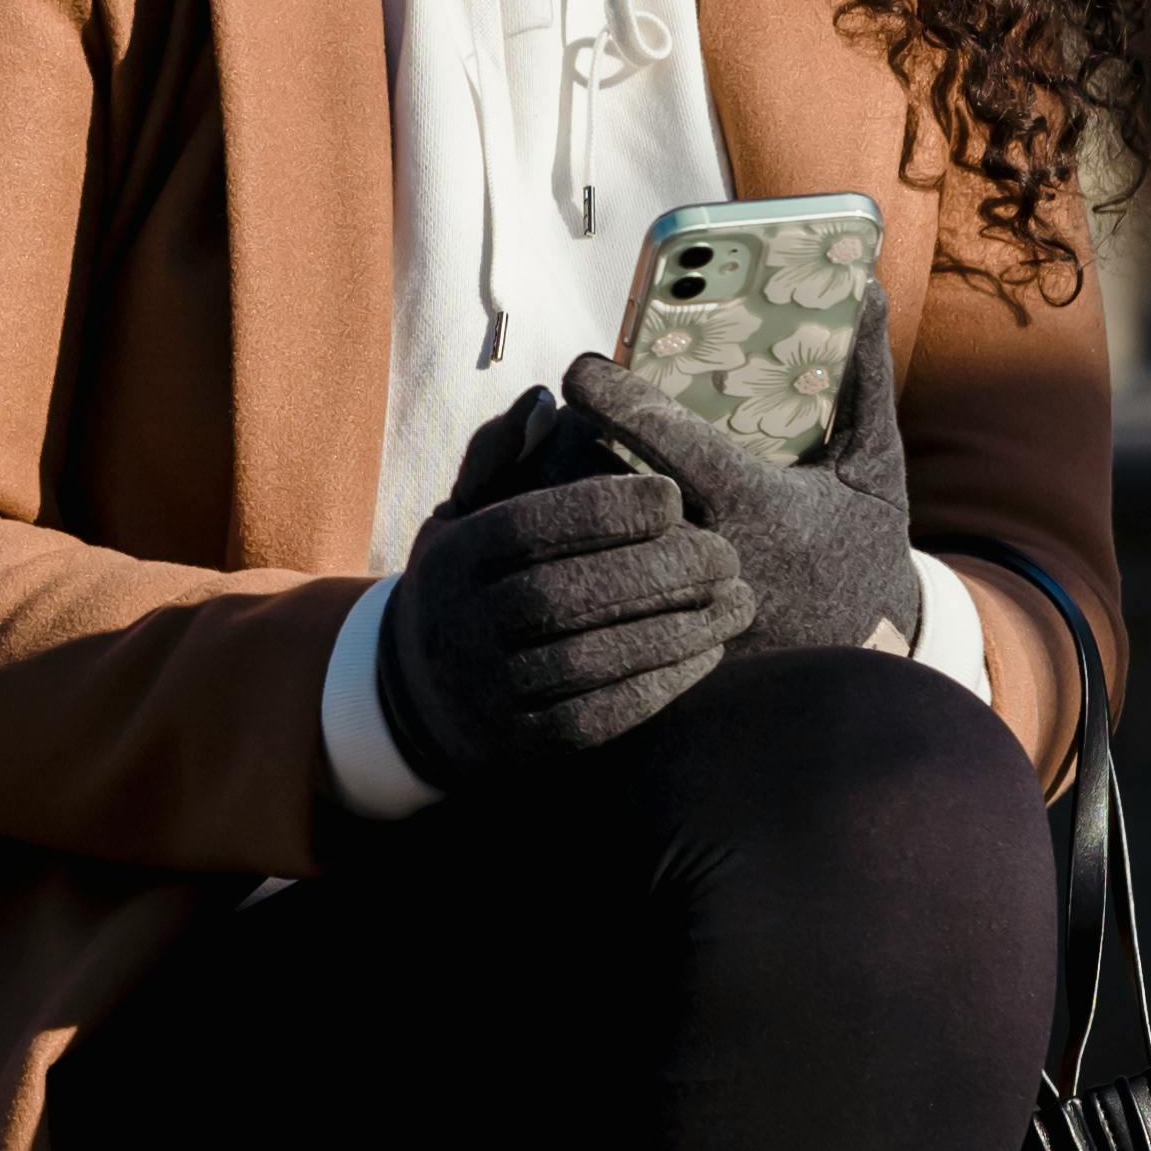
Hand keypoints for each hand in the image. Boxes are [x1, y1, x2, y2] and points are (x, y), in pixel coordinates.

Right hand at [370, 384, 755, 788]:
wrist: (415, 702)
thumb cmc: (465, 585)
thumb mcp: (461, 515)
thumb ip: (503, 455)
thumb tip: (545, 402)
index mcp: (452, 558)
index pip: (529, 527)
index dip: (604, 510)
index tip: (672, 496)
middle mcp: (458, 627)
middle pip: (562, 593)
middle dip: (653, 571)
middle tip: (724, 554)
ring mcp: (485, 694)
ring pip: (585, 659)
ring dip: (671, 630)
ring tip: (735, 602)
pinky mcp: (517, 748)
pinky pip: (595, 719)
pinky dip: (656, 687)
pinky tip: (707, 655)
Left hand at [563, 294, 918, 661]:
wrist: (873, 660)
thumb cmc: (866, 549)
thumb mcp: (873, 466)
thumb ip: (864, 379)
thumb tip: (865, 288)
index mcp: (750, 501)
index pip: (658, 434)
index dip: (610, 390)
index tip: (583, 367)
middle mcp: (707, 553)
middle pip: (602, 484)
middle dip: (568, 444)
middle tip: (559, 417)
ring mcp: (678, 606)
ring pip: (587, 542)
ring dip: (562, 497)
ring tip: (554, 465)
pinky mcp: (661, 644)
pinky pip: (596, 594)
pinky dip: (576, 556)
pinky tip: (570, 532)